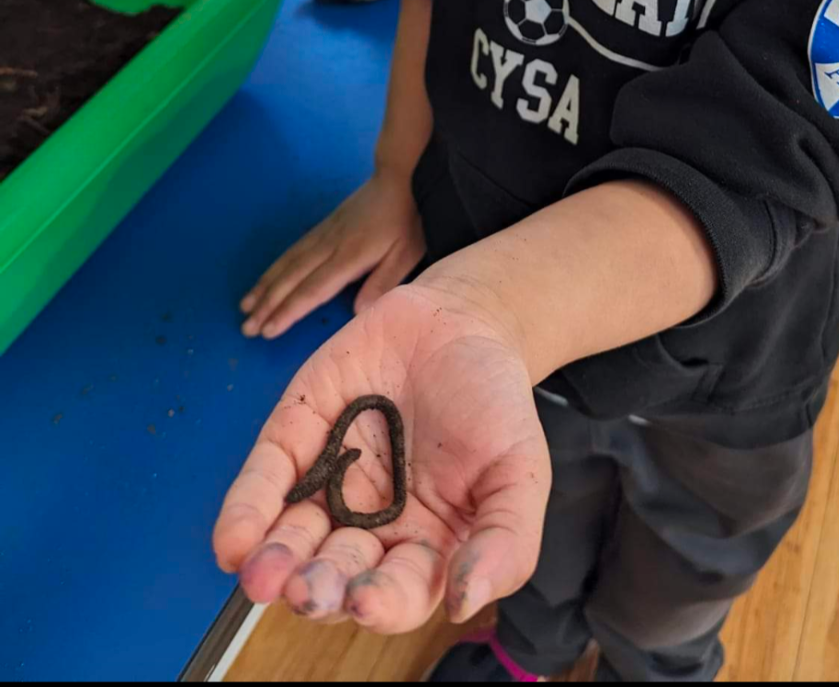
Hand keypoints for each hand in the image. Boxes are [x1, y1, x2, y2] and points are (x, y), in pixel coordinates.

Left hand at [214, 283, 549, 631]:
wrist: (465, 320)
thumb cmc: (495, 402)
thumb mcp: (520, 471)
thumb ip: (506, 541)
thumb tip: (464, 601)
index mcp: (423, 546)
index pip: (395, 592)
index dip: (380, 602)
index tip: (367, 598)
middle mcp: (369, 525)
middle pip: (334, 573)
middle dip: (317, 588)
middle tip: (308, 590)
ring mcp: (329, 482)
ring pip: (291, 537)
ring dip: (273, 562)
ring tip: (263, 574)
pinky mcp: (297, 435)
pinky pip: (266, 479)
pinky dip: (246, 510)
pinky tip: (234, 540)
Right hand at [240, 175, 425, 337]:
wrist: (399, 177)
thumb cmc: (408, 219)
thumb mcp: (407, 253)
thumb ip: (383, 282)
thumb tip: (358, 313)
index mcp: (350, 256)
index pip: (313, 289)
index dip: (289, 311)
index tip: (269, 330)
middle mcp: (329, 246)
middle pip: (293, 278)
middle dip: (268, 304)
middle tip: (247, 328)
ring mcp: (323, 234)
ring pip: (288, 263)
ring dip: (265, 286)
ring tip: (245, 307)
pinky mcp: (323, 226)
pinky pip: (293, 250)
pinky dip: (275, 266)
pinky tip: (266, 278)